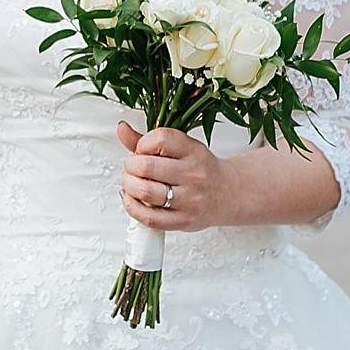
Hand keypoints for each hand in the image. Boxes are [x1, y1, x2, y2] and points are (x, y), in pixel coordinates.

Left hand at [118, 122, 233, 231]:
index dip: (142, 143)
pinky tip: (132, 198)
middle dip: (130, 166)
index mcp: (193, 151)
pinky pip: (149, 217)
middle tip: (131, 167)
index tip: (142, 149)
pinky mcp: (183, 221)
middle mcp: (194, 175)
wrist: (228, 194)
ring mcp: (189, 200)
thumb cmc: (201, 169)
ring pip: (145, 192)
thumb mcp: (182, 147)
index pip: (160, 139)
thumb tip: (122, 129)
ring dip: (128, 185)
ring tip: (130, 182)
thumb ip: (149, 139)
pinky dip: (132, 207)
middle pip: (147, 167)